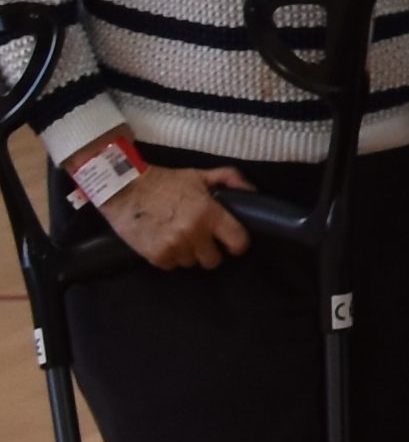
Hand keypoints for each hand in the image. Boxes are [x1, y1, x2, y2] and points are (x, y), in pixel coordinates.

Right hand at [99, 160, 252, 270]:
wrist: (123, 189)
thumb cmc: (164, 181)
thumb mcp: (199, 175)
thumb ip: (230, 178)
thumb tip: (252, 192)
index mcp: (209, 213)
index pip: (238, 242)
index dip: (237, 244)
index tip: (231, 242)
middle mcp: (194, 233)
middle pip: (214, 260)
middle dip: (210, 251)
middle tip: (201, 239)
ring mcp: (174, 246)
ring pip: (191, 263)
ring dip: (188, 253)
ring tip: (179, 237)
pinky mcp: (155, 256)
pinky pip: (172, 266)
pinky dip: (170, 257)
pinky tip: (164, 241)